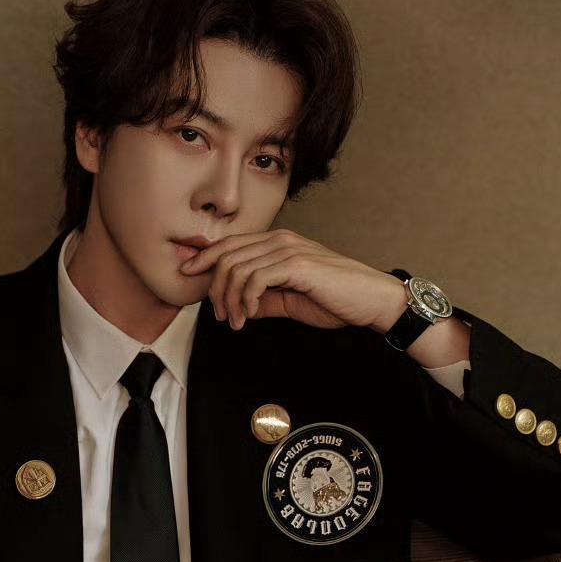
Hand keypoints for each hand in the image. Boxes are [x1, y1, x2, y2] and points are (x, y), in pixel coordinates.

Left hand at [179, 227, 405, 332]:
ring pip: (237, 268)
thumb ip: (264, 300)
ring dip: (230, 299)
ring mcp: (288, 250)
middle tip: (221, 315)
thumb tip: (240, 306)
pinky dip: (246, 300)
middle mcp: (280, 240)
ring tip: (236, 322)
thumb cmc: (336, 300)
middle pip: (227, 256)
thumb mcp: (291, 300)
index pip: (230, 245)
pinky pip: (255, 279)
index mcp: (277, 243)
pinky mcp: (297, 265)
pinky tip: (250, 316)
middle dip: (215, 288)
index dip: (204, 259)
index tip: (188, 276)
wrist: (371, 301)